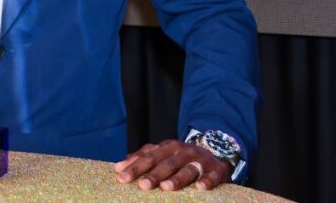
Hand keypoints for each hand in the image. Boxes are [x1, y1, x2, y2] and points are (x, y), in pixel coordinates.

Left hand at [114, 139, 231, 190]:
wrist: (216, 151)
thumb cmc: (181, 156)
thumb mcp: (161, 153)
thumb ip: (141, 158)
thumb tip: (118, 167)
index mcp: (168, 147)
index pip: (148, 157)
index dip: (135, 167)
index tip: (121, 178)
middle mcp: (184, 152)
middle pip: (166, 164)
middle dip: (154, 174)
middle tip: (142, 185)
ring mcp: (201, 160)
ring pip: (188, 169)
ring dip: (177, 178)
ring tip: (166, 187)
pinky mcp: (217, 170)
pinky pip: (212, 176)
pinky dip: (206, 181)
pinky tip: (200, 188)